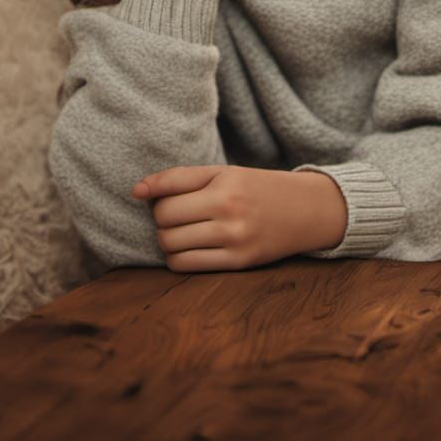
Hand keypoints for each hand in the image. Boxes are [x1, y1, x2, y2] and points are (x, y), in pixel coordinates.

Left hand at [132, 165, 347, 271]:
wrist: (305, 210)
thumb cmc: (257, 188)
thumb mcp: (224, 173)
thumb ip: (178, 178)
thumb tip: (135, 191)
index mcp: (225, 186)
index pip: (165, 200)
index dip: (156, 199)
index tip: (158, 197)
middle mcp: (230, 214)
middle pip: (165, 225)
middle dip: (163, 220)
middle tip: (179, 214)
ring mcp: (234, 241)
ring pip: (171, 248)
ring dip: (169, 240)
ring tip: (186, 230)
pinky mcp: (238, 263)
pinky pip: (187, 266)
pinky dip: (179, 258)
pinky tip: (193, 246)